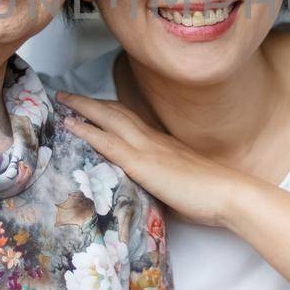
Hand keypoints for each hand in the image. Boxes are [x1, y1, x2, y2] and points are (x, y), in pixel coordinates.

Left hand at [57, 92, 259, 226]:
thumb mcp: (178, 182)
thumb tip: (149, 190)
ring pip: (109, 118)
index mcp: (161, 144)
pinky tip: (70, 124)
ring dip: (83, 107)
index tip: (91, 105)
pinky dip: (87, 130)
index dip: (108, 111)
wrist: (228, 194)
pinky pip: (108, 142)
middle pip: (116, 111)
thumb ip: (161, 180)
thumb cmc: (208, 195)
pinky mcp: (142, 163)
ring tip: (62, 100)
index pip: (130, 120)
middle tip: (66, 95)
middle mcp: (152, 139)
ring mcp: (146, 148)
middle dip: (89, 102)